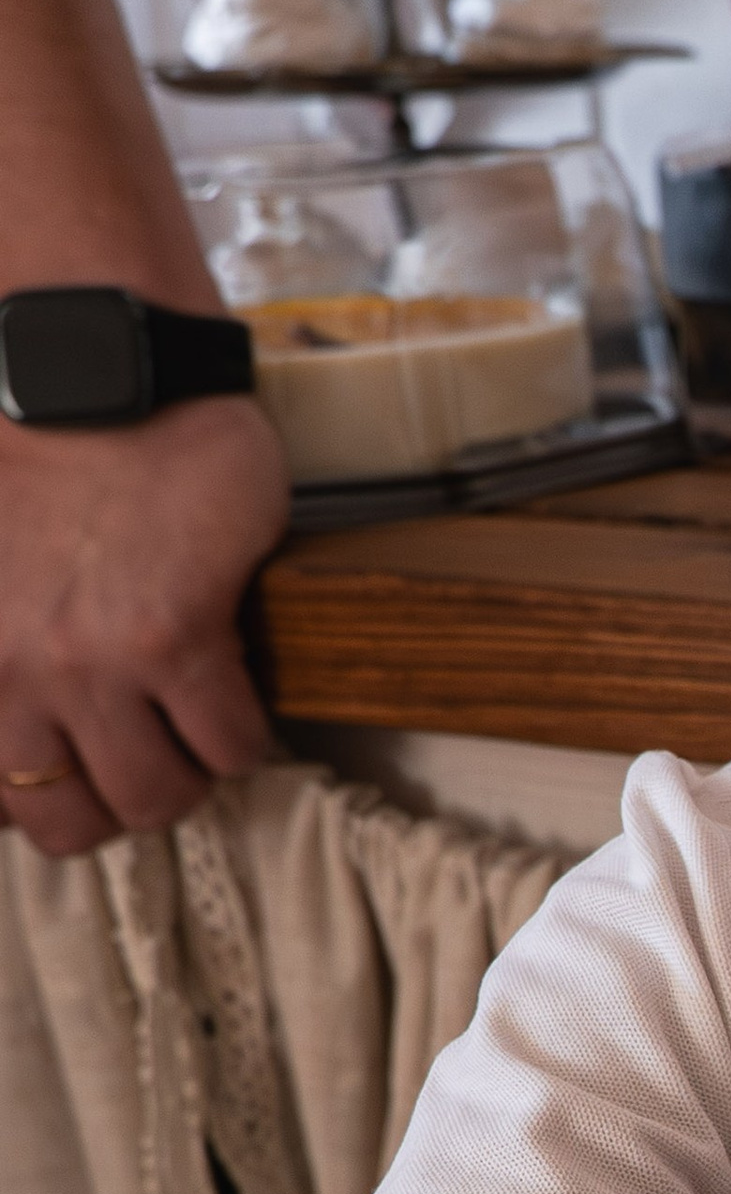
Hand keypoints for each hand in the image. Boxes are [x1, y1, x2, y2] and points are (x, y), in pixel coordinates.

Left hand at [0, 391, 283, 852]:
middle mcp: (9, 674)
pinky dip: (243, 731)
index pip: (2, 804)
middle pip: (74, 824)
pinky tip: (236, 683)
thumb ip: (0, 649)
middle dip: (117, 798)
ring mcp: (90, 661)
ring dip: (187, 771)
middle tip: (148, 751)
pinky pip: (229, 742)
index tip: (82, 762)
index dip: (51, 794)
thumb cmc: (30, 455)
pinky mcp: (174, 634)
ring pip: (157, 798)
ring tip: (197, 723)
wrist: (86, 369)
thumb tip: (21, 752)